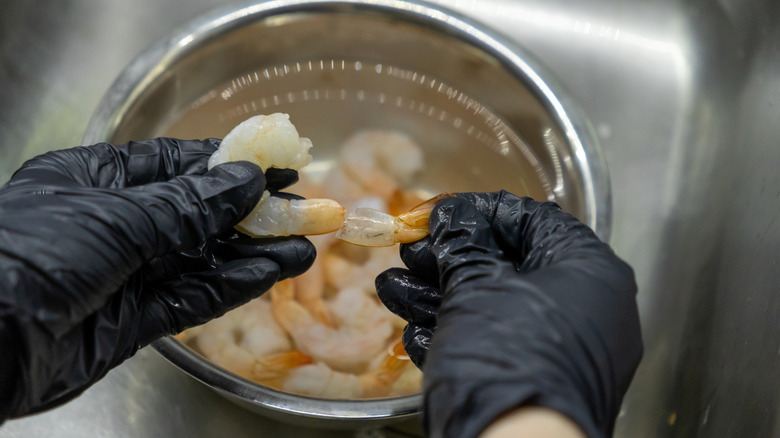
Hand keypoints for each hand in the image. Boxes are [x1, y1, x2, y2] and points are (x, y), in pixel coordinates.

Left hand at [0, 138, 314, 419]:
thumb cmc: (34, 255)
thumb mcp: (116, 217)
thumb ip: (187, 205)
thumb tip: (244, 180)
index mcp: (95, 180)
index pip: (175, 164)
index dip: (229, 164)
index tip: (276, 166)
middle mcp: (114, 223)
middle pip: (197, 214)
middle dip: (250, 213)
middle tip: (303, 211)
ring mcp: (125, 274)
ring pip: (201, 259)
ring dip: (252, 253)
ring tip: (303, 247)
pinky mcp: (133, 320)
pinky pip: (191, 297)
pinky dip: (231, 286)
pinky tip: (269, 274)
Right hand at [376, 191, 641, 437]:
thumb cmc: (507, 356)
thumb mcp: (476, 285)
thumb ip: (463, 243)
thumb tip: (453, 216)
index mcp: (588, 270)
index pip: (533, 219)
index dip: (478, 211)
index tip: (438, 214)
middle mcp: (586, 308)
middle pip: (510, 265)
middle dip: (450, 259)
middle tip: (410, 253)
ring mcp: (565, 350)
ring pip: (498, 308)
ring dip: (440, 297)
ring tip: (393, 288)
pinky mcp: (542, 383)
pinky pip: (500, 346)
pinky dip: (458, 336)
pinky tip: (415, 334)